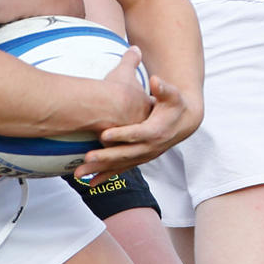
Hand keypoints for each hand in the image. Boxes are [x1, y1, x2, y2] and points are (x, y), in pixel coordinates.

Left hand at [75, 72, 192, 185]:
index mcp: (156, 131)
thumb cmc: (174, 105)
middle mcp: (150, 148)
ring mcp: (144, 156)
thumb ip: (163, 89)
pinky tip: (90, 183)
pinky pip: (121, 170)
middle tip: (87, 157)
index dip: (121, 135)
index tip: (103, 134)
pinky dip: (106, 176)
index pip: (137, 134)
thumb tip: (155, 80)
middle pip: (125, 154)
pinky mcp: (139, 160)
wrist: (184, 123)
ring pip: (120, 165)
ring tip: (79, 173)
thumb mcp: (172, 96)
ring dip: (100, 170)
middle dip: (105, 157)